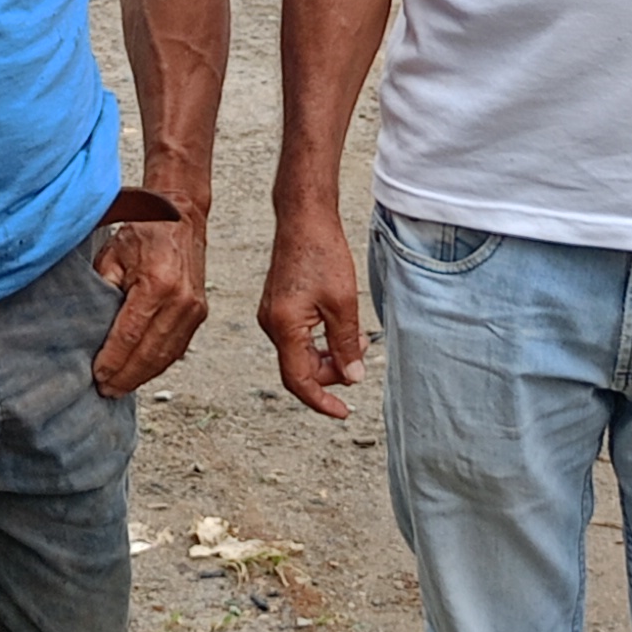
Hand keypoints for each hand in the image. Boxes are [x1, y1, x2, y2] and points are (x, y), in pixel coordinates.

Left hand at [90, 210, 210, 398]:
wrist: (183, 218)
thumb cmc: (145, 232)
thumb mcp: (113, 253)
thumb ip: (103, 287)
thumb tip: (90, 324)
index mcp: (157, 284)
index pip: (130, 336)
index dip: (113, 361)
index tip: (97, 377)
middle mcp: (181, 301)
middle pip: (150, 353)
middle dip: (126, 377)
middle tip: (105, 392)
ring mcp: (194, 309)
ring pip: (166, 356)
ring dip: (142, 376)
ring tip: (119, 388)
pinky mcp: (200, 314)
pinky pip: (177, 348)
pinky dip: (158, 364)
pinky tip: (140, 373)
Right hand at [258, 200, 366, 418]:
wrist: (303, 220)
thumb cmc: (321, 254)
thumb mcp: (343, 303)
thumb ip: (346, 344)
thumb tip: (352, 377)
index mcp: (284, 327)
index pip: (299, 380)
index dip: (322, 400)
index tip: (343, 412)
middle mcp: (271, 324)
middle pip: (299, 368)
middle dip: (330, 373)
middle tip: (359, 360)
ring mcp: (271, 315)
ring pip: (299, 353)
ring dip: (327, 356)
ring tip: (354, 340)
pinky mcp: (277, 306)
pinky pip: (296, 337)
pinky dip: (318, 341)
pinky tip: (338, 328)